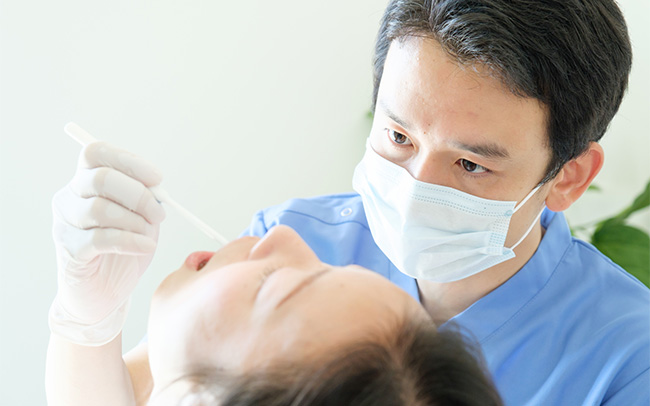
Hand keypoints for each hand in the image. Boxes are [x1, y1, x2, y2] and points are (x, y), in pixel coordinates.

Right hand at [49, 141, 165, 345]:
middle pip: (100, 178)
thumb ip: (146, 199)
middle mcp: (69, 197)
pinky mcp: (70, 250)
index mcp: (85, 181)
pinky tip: (145, 247)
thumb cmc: (123, 249)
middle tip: (159, 214)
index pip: (97, 153)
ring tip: (149, 234)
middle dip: (138, 195)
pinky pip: (101, 239)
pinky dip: (130, 241)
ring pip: (100, 209)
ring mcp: (65, 223)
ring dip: (135, 221)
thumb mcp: (141, 218)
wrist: (104, 292)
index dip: (129, 161)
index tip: (157, 179)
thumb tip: (157, 189)